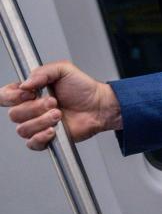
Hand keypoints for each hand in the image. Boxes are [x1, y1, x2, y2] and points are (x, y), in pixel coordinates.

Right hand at [1, 61, 120, 150]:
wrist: (99, 106)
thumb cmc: (83, 88)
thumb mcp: (63, 70)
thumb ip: (42, 72)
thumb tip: (25, 83)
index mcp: (29, 93)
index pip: (5, 96)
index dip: (12, 96)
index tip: (29, 92)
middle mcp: (30, 110)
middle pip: (14, 114)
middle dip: (35, 108)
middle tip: (54, 102)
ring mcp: (37, 125)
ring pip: (23, 129)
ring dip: (42, 121)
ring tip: (59, 114)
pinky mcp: (46, 139)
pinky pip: (32, 144)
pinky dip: (41, 137)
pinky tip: (53, 130)